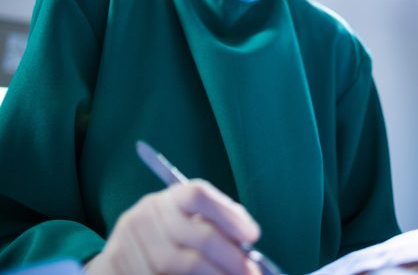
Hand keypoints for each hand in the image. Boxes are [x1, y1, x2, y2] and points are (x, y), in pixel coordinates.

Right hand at [86, 179, 260, 274]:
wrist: (120, 258)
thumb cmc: (165, 238)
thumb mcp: (184, 223)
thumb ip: (211, 225)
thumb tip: (247, 242)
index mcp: (167, 198)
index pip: (198, 195)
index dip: (228, 214)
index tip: (253, 235)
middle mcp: (147, 215)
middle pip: (199, 235)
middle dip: (231, 257)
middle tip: (252, 272)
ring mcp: (131, 244)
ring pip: (184, 264)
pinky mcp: (120, 267)